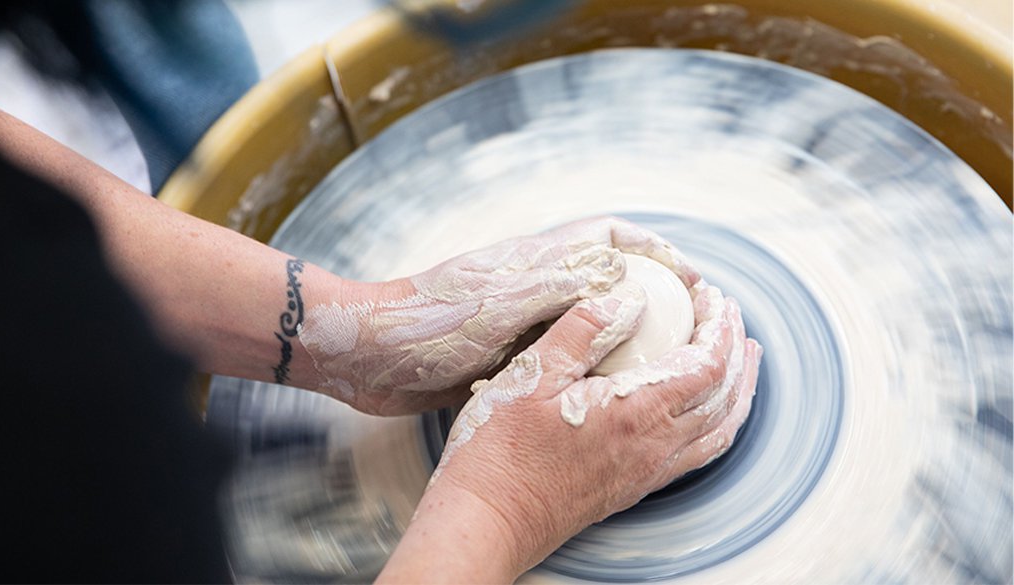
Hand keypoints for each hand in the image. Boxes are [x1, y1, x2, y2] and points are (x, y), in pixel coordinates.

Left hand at [296, 216, 699, 414]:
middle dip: (651, 297)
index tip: (692, 282)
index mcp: (537, 259)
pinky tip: (604, 399)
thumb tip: (633, 285)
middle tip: (689, 333)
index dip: (657, 251)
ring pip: (588, 323)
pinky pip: (559, 360)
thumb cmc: (428, 323)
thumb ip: (564, 288)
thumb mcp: (502, 301)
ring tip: (662, 369)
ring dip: (622, 338)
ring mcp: (521, 321)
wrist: (366, 355)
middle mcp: (535, 285)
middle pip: (608, 278)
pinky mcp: (505, 357)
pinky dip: (585, 371)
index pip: (612, 236)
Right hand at [378, 276, 760, 582]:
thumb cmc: (500, 450)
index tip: (712, 295)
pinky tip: (702, 411)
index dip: (719, 326)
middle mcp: (654, 446)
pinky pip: (697, 453)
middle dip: (736, 352)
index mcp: (636, 412)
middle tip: (731, 317)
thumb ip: (583, 330)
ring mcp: (647, 471)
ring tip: (741, 361)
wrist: (489, 519)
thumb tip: (628, 297)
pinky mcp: (634, 486)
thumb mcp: (532, 374)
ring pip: (719, 431)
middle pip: (726, 398)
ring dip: (737, 391)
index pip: (707, 364)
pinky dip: (716, 423)